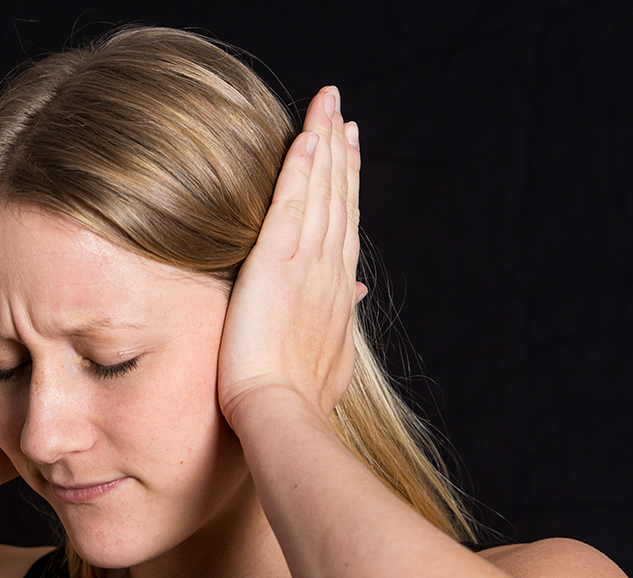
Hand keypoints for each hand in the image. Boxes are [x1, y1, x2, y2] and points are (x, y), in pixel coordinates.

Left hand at [217, 85, 363, 424]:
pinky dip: (300, 167)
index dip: (347, 189)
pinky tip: (304, 135)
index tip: (348, 156)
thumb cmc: (294, 399)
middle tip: (342, 115)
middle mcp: (327, 271)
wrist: (279, 414)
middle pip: (338, 200)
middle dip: (341, 155)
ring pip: (320, 192)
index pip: (343, 228)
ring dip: (323, 146)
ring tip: (327, 108)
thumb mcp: (324, 356)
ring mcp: (305, 263)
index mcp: (334, 293)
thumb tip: (355, 296)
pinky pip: (292, 203)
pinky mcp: (277, 261)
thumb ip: (335, 320)